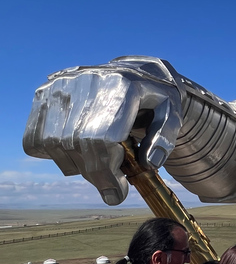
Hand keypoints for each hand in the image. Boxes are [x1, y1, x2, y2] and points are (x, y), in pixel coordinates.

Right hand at [22, 57, 184, 204]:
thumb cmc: (156, 98)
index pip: (101, 139)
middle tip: (111, 186)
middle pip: (77, 144)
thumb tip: (148, 164)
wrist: (136, 70)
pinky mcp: (44, 92)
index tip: (116, 193)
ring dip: (76, 165)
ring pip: (54, 145)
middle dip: (95, 174)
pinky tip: (79, 148)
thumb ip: (164, 139)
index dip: (106, 172)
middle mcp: (87, 80)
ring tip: (99, 161)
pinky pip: (35, 139)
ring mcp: (61, 85)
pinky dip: (54, 154)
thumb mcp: (172, 114)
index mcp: (122, 85)